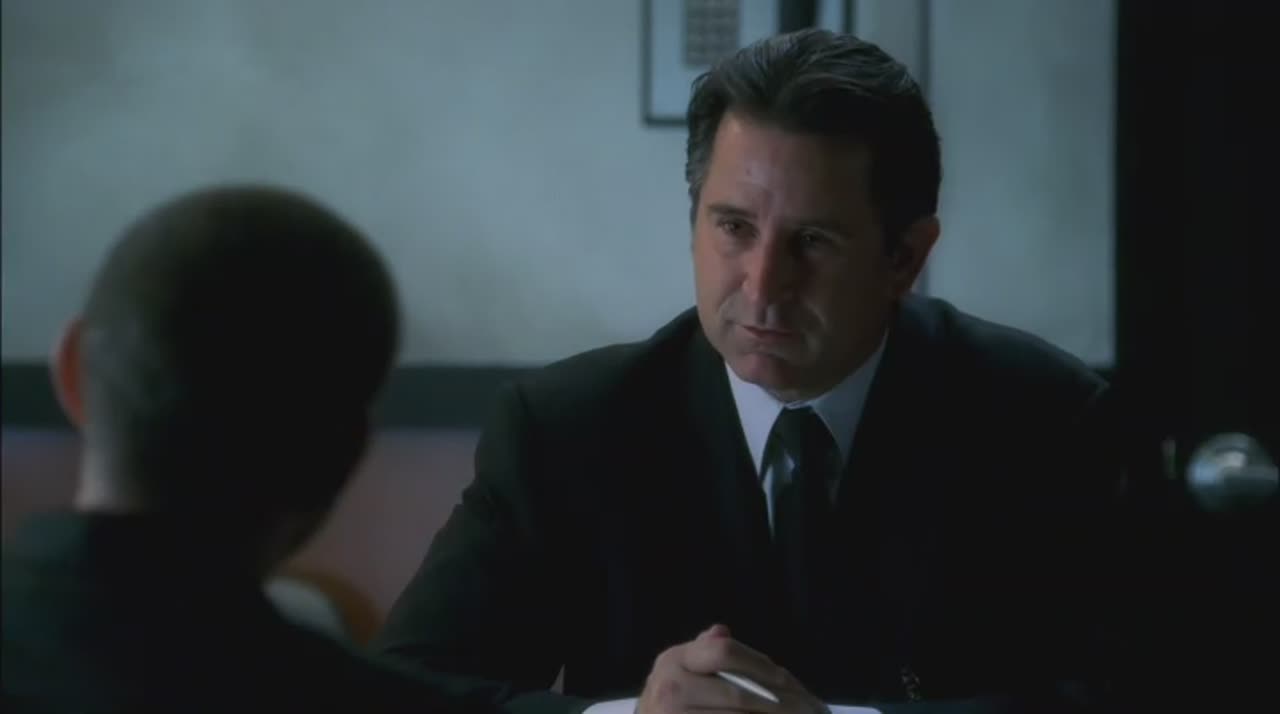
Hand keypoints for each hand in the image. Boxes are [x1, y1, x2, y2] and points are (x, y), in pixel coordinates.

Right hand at [637, 624, 825, 713]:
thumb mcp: (678, 669)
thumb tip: (723, 632)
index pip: (725, 652)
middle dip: (779, 705)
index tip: (788, 680)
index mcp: (675, 660)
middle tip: (810, 710)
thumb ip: (703, 652)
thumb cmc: (667, 700)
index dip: (761, 665)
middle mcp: (671, 687)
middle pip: (738, 696)